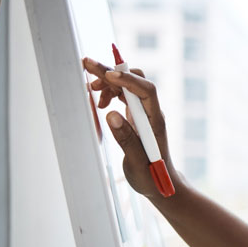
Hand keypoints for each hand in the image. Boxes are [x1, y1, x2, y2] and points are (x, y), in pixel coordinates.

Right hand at [83, 57, 179, 199]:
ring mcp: (143, 113)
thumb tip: (112, 115)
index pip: (147, 91)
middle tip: (87, 63)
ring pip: (128, 86)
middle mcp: (151, 113)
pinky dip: (110, 93)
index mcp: (155, 122)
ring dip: (108, 82)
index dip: (128, 80)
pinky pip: (123, 96)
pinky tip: (100, 103)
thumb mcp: (136, 163)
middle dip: (113, 71)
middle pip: (136, 82)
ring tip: (91, 91)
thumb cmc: (151, 176)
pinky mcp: (136, 117)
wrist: (160, 183)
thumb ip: (126, 139)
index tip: (107, 75)